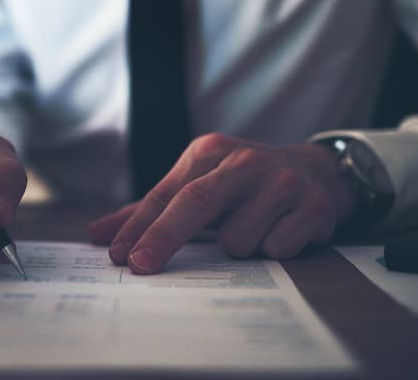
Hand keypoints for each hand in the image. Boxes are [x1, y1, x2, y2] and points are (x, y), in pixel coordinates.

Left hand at [88, 133, 357, 272]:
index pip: (166, 193)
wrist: (320, 170)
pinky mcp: (314, 205)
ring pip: (239, 239)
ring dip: (238, 247)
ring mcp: (281, 181)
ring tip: (254, 229)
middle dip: (164, 237)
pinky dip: (274, 249)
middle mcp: (243, 161)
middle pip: (195, 202)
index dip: (139, 226)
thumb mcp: (200, 182)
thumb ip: (150, 209)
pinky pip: (277, 248)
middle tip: (141, 266)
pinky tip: (282, 231)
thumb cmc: (245, 183)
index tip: (118, 255)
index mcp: (209, 152)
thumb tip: (97, 234)